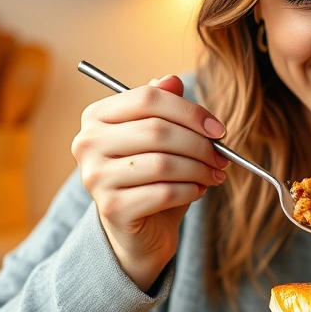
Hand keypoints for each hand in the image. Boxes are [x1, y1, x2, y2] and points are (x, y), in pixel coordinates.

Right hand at [71, 75, 228, 291]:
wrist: (137, 231)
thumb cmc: (151, 177)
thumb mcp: (161, 138)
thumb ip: (164, 107)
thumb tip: (172, 80)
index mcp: (96, 116)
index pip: (148, 98)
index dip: (189, 111)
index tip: (218, 129)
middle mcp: (88, 143)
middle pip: (157, 130)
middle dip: (199, 144)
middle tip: (222, 157)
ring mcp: (95, 177)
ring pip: (163, 163)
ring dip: (199, 169)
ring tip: (214, 175)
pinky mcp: (111, 208)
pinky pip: (165, 192)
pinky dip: (191, 191)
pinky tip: (197, 192)